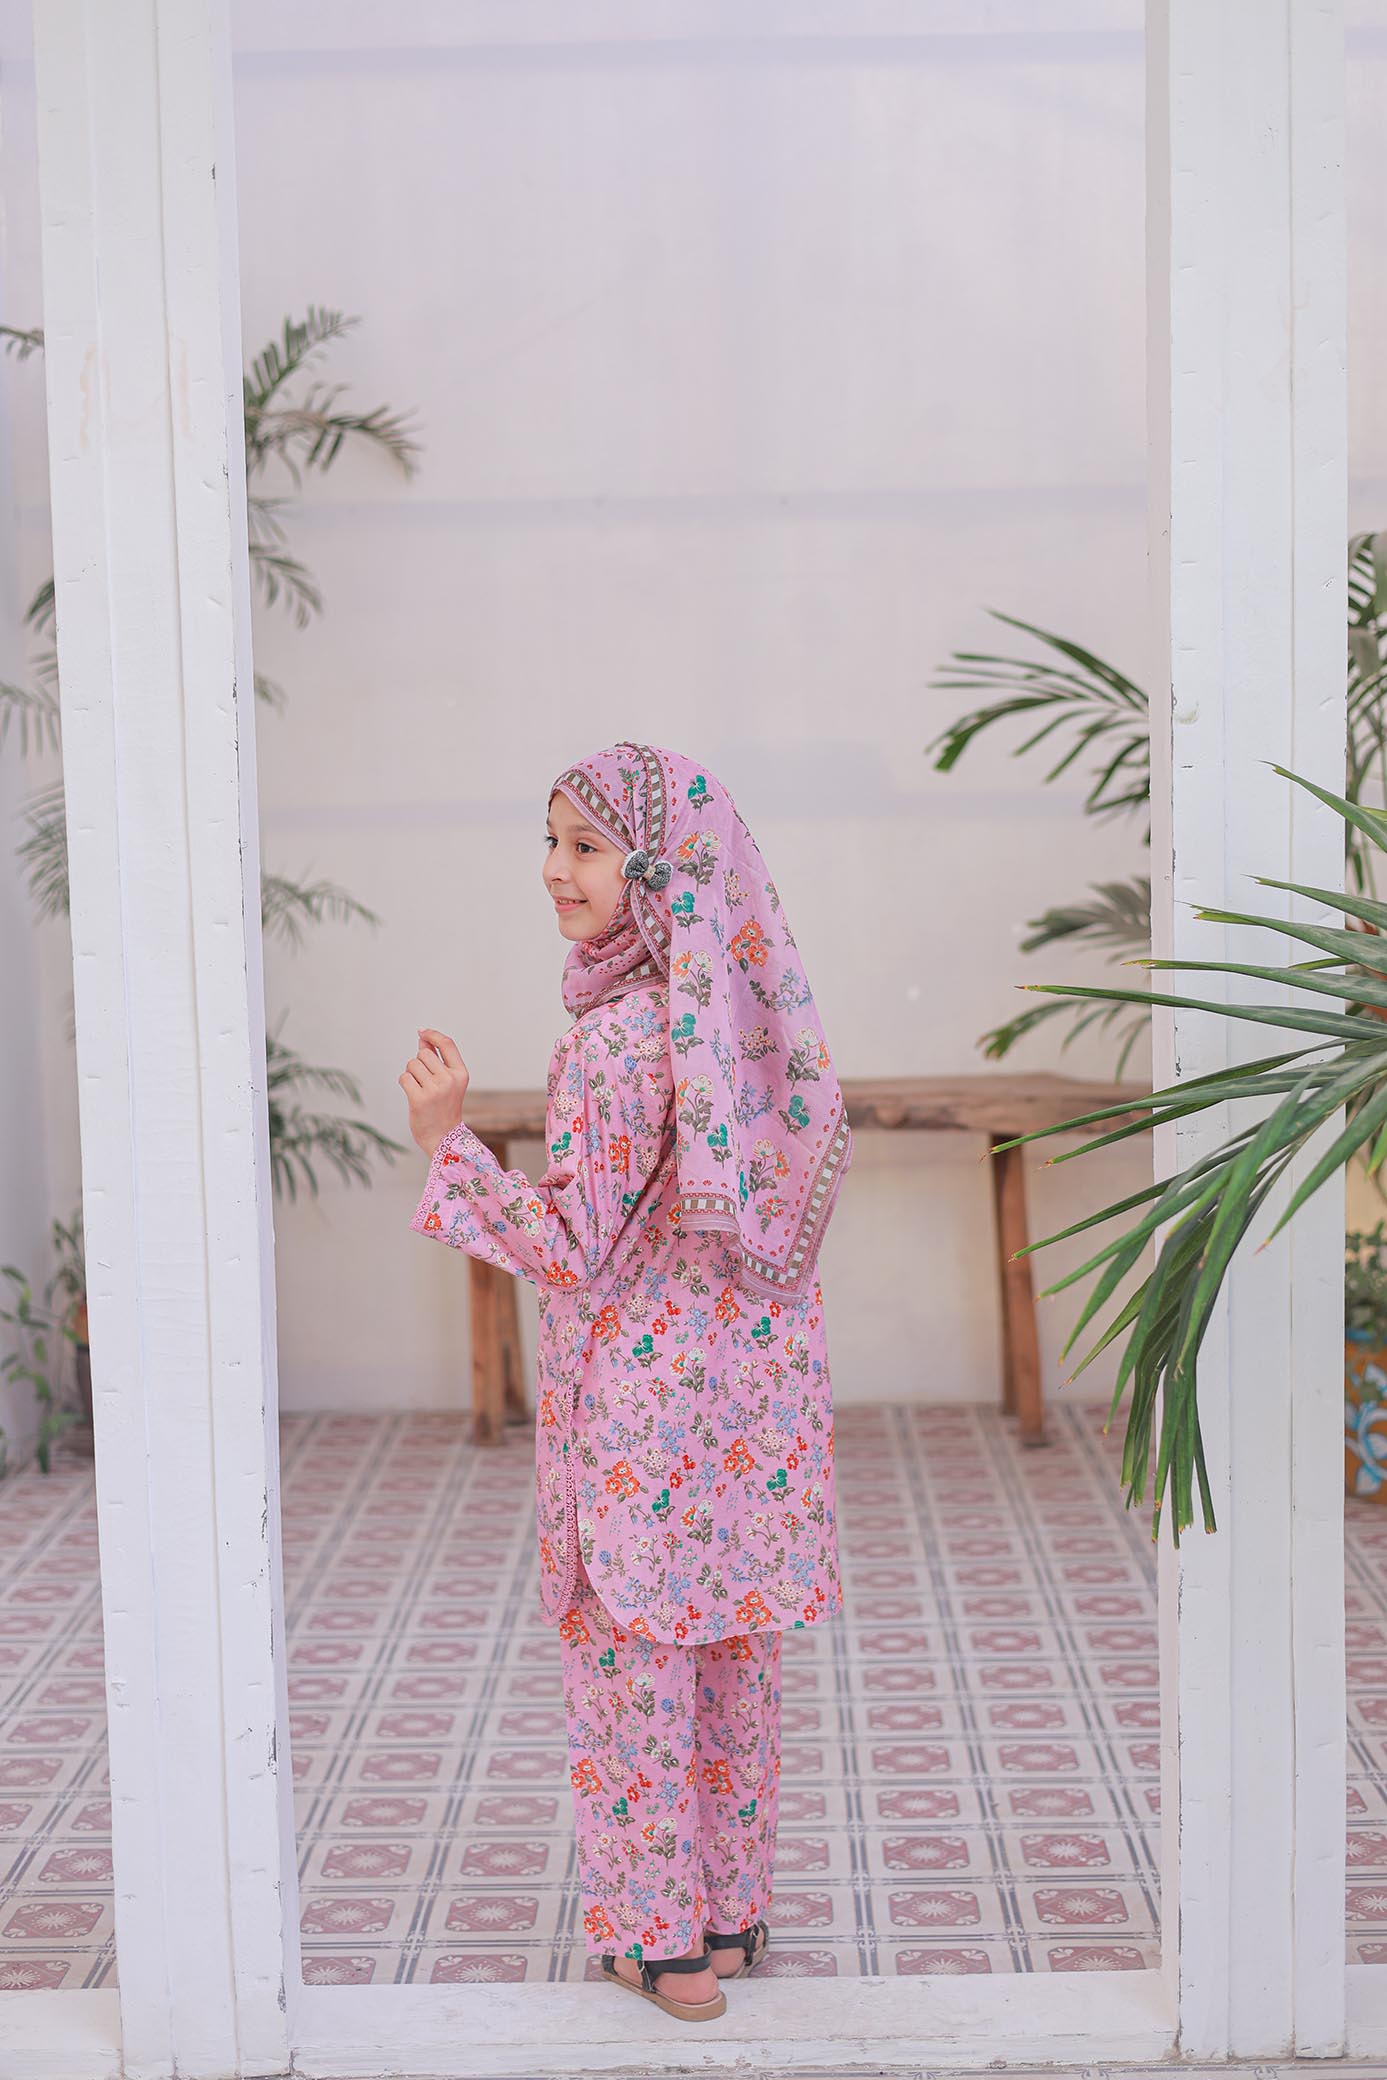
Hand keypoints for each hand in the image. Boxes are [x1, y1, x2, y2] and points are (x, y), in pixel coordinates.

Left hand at [400, 1027, 470, 1158]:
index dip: (432, 1034)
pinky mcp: (419, 1099)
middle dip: (418, 1064)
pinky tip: (413, 1095)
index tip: (422, 1031)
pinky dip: (405, 1083)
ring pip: (412, 1065)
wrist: (444, 1137)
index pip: (447, 1044)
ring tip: (420, 1089)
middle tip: (424, 1082)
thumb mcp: (447, 1082)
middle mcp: (449, 1080)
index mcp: (461, 1074)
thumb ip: (436, 1060)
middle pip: (423, 1054)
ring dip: (411, 1074)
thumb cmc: (443, 1107)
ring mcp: (435, 1090)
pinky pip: (404, 1078)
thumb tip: (422, 1038)